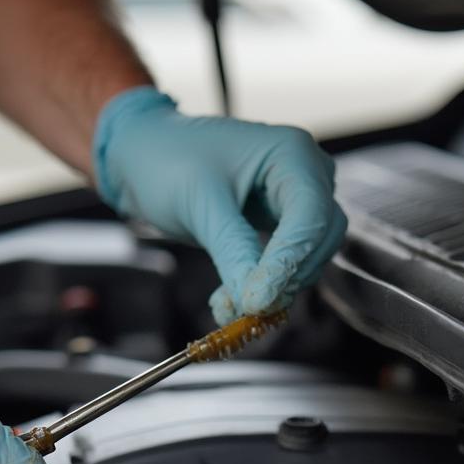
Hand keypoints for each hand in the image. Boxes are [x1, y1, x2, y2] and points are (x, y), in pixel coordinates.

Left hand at [93, 87, 347, 324]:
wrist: (142, 155)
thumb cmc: (167, 161)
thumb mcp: (199, 206)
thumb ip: (234, 252)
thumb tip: (257, 302)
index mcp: (292, 152)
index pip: (310, 216)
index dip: (289, 261)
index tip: (259, 301)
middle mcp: (305, 172)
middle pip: (321, 238)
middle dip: (286, 277)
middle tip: (246, 310)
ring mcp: (297, 198)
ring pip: (309, 256)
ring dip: (274, 288)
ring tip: (228, 306)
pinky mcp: (282, 222)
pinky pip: (288, 262)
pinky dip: (264, 285)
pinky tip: (230, 300)